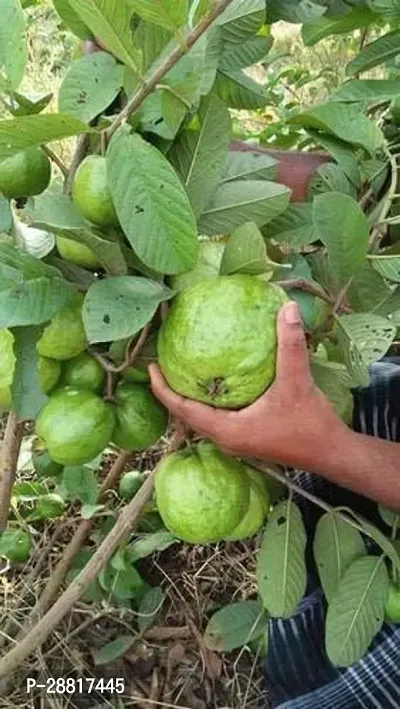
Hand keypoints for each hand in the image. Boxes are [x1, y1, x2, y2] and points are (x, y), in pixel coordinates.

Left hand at [149, 301, 347, 469]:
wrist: (330, 453)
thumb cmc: (310, 424)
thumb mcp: (298, 382)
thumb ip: (291, 345)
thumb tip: (287, 309)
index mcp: (227, 430)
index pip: (182, 410)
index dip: (162, 389)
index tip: (150, 367)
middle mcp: (225, 439)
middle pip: (186, 415)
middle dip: (171, 391)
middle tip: (161, 363)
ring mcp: (235, 441)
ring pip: (200, 418)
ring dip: (188, 397)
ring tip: (180, 370)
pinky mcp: (245, 438)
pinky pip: (215, 418)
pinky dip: (207, 401)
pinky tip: (214, 382)